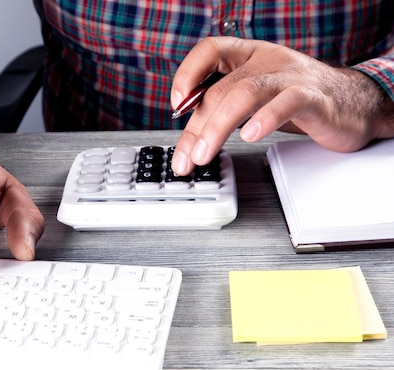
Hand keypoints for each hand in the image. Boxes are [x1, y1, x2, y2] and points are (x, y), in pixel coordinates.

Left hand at [169, 36, 393, 174]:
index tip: (176, 105)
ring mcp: (290, 76)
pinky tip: (249, 136)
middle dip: (197, 127)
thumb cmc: (299, 100)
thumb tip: (189, 136)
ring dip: (218, 127)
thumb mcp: (256, 98)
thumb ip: (225, 107)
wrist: (354, 103)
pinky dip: (265, 119)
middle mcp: (268, 60)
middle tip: (186, 157)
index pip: (210, 50)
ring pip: (245, 94)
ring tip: (204, 153)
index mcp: (250, 55)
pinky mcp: (312, 97)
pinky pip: (286, 102)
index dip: (188, 73)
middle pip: (221, 89)